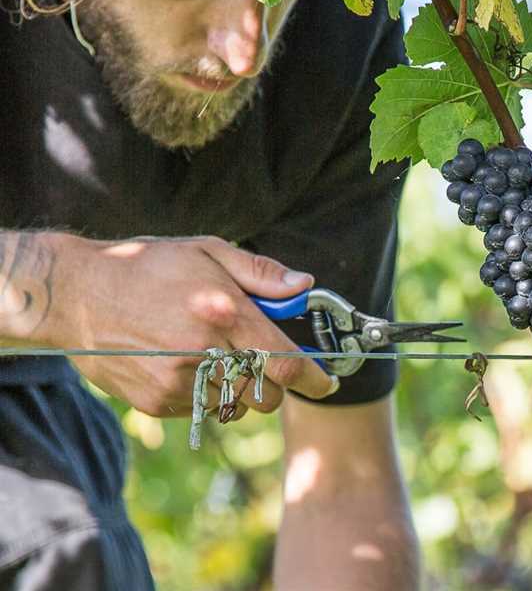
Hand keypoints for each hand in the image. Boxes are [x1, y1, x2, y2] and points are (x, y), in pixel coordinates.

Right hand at [48, 234, 336, 416]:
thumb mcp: (206, 251)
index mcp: (222, 312)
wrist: (75, 294)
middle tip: (261, 360)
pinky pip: (200, 410)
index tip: (326, 382)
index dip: (312, 378)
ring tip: (216, 356)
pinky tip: (185, 364)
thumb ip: (261, 272)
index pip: (283, 362)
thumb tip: (304, 285)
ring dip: (239, 390)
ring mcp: (176, 381)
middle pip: (266, 395)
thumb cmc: (147, 266)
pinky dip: (205, 394)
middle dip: (274, 384)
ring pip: (235, 407)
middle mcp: (202, 352)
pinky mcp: (154, 400)